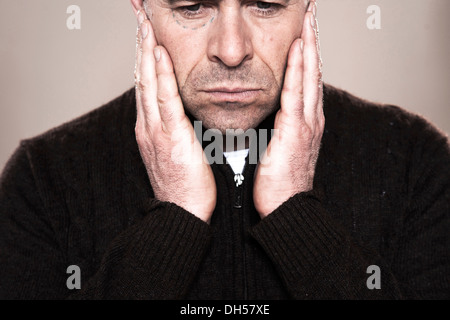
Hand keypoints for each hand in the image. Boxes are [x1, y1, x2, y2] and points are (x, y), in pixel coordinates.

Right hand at [134, 11, 216, 222]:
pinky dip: (159, 75)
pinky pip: (164, 100)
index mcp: (152, 128)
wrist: (182, 213)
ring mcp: (155, 130)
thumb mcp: (178, 152)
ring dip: (146, 51)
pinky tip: (157, 54)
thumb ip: (177, 130)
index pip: (147, 86)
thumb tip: (182, 115)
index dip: (145, 59)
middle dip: (141, 46)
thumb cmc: (185, 185)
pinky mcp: (169, 137)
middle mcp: (148, 125)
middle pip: (142, 78)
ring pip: (148, 83)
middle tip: (139, 19)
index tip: (147, 36)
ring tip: (145, 24)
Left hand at [253, 2, 323, 217]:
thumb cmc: (280, 180)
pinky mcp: (295, 131)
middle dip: (312, 39)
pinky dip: (299, 70)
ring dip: (309, 45)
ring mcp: (306, 123)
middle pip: (313, 70)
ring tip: (308, 19)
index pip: (306, 78)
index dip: (306, 52)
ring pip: (309, 76)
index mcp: (304, 120)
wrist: (285, 207)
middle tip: (311, 13)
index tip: (302, 30)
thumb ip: (280, 126)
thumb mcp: (281, 147)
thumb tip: (273, 113)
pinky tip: (298, 49)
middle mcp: (310, 117)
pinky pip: (297, 94)